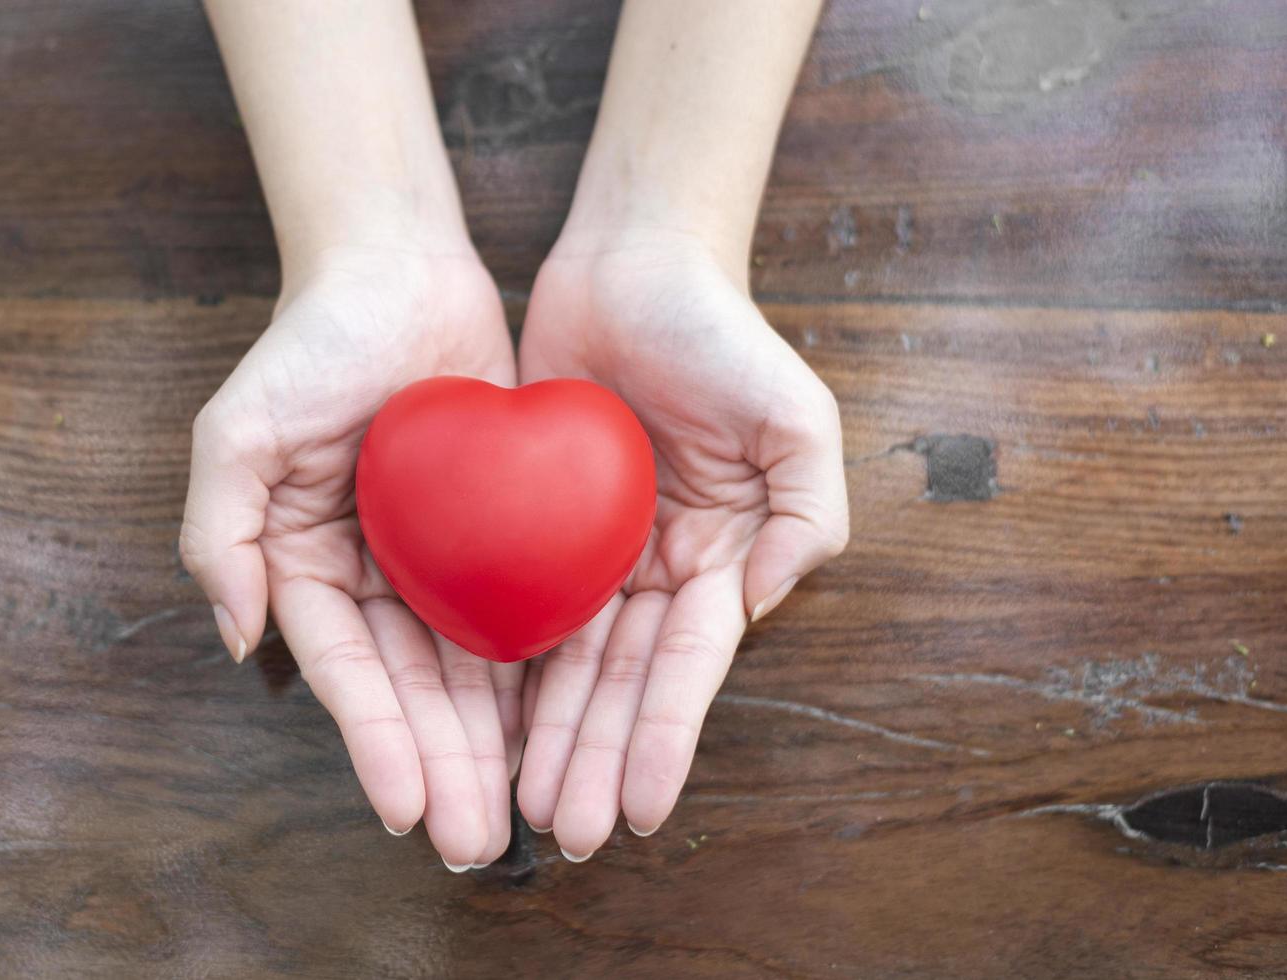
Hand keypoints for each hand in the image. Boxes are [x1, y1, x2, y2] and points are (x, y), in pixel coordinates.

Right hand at [181, 245, 524, 869]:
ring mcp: (434, 560)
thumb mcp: (237, 427)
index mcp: (305, 565)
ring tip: (521, 817)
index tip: (407, 808)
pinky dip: (534, 674)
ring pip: (467, 670)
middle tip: (476, 842)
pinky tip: (559, 732)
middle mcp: (370, 577)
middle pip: (411, 691)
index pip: (344, 671)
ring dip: (488, 746)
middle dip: (441, 769)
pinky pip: (518, 611)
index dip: (374, 741)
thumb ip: (219, 529)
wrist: (399, 267)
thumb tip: (237, 634)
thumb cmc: (311, 341)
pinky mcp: (497, 532)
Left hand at [513, 229, 848, 858]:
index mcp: (723, 556)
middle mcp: (659, 569)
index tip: (642, 810)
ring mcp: (595, 552)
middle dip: (598, 761)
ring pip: (566, 665)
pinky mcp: (534, 524)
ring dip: (550, 740)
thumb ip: (805, 512)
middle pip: (621, 684)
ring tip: (523, 810)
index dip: (664, 737)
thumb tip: (757, 603)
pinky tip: (481, 727)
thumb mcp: (797, 416)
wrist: (633, 261)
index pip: (688, 665)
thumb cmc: (722, 332)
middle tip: (568, 835)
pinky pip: (514, 606)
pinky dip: (502, 670)